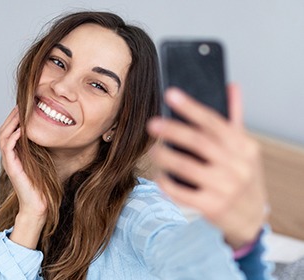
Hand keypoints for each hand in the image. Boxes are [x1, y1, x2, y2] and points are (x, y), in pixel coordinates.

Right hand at [0, 106, 46, 247]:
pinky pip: (8, 148)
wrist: (39, 204)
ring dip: (11, 123)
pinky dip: (13, 137)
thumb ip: (41, 148)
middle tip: (21, 105)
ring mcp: (10, 162)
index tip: (26, 106)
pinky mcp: (12, 168)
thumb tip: (51, 134)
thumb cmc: (43, 184)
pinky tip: (21, 129)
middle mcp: (10, 156)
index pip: (11, 130)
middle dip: (12, 116)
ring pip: (4, 136)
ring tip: (20, 112)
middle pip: (5, 130)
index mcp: (16, 154)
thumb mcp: (43, 161)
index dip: (16, 118)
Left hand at [147, 85, 267, 248]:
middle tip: (152, 123)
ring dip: (165, 156)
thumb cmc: (243, 177)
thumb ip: (234, 119)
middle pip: (199, 142)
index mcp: (244, 147)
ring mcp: (225, 188)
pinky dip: (167, 183)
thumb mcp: (244, 150)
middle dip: (173, 130)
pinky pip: (182, 193)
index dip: (191, 107)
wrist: (251, 219)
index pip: (214, 122)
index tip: (170, 93)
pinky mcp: (212, 207)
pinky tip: (159, 176)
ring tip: (152, 150)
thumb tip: (231, 87)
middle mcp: (237, 166)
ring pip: (187, 167)